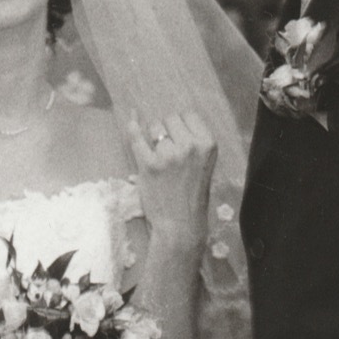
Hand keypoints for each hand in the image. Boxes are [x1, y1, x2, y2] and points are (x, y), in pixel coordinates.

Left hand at [128, 111, 217, 253]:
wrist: (181, 224)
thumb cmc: (191, 194)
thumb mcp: (203, 163)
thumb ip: (192, 140)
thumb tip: (169, 115)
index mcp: (207, 144)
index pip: (189, 115)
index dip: (180, 124)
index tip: (177, 135)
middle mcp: (190, 146)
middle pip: (170, 118)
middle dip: (166, 129)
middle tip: (167, 150)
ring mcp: (168, 155)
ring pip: (154, 126)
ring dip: (152, 136)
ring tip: (158, 155)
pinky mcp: (148, 164)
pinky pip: (135, 136)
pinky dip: (132, 128)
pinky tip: (131, 120)